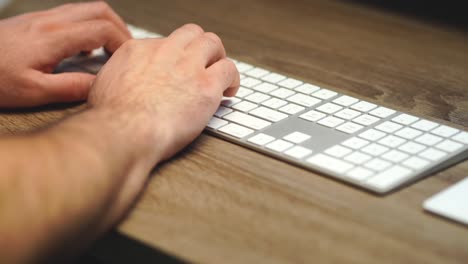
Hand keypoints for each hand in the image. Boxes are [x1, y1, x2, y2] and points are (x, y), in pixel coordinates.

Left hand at [0, 2, 130, 106]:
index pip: (103, 29)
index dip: (123, 43)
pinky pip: (73, 15)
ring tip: (110, 50)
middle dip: (120, 28)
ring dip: (105, 25)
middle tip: (125, 51)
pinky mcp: (36, 21)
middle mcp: (51, 21)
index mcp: (54, 37)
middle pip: (100, 9)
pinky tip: (84, 49)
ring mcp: (43, 18)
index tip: (127, 61)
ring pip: (87, 8)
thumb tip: (100, 85)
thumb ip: (70, 87)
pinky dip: (89, 27)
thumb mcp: (33, 92)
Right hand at [89, 23, 239, 160]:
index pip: (164, 42)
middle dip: (199, 47)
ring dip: (218, 57)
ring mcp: (188, 66)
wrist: (125, 131)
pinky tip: (229, 91)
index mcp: (138, 50)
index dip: (173, 56)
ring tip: (219, 73)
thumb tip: (119, 84)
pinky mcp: (206, 86)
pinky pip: (229, 70)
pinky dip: (232, 79)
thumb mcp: (102, 87)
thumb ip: (116, 78)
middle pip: (190, 33)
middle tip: (204, 63)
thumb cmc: (111, 118)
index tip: (176, 69)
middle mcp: (165, 52)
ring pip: (212, 43)